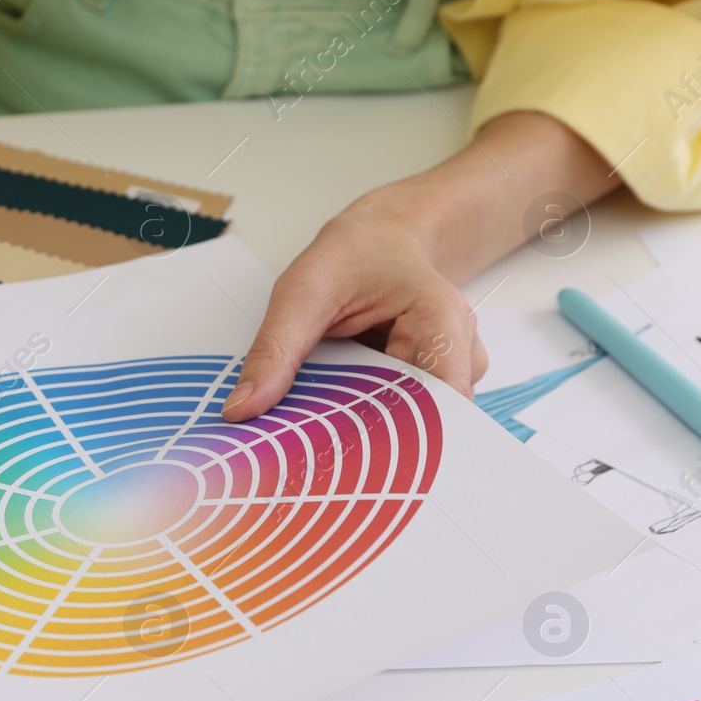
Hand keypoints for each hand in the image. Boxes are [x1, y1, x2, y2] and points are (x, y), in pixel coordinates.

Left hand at [223, 111, 617, 420]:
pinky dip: (367, 422)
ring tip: (318, 434)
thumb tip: (243, 408)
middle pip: (427, 425)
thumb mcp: (303, 291)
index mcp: (441, 321)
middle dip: (372, 441)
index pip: (441, 403)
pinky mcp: (427, 388)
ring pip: (412, 427)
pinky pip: (400, 418)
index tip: (343, 459)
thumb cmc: (354, 256)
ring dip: (367, 432)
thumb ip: (276, 349)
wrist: (381, 241)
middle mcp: (457, 354)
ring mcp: (447, 374)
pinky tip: (337, 420)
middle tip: (311, 457)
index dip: (400, 439)